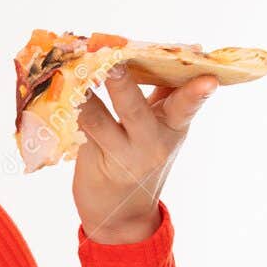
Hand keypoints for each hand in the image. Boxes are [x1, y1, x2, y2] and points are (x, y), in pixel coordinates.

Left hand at [72, 65, 218, 243]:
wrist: (123, 215)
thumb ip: (165, 94)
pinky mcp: (93, 162)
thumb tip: (174, 51)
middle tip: (112, 63)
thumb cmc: (141, 159)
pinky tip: (57, 94)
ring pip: (98, 120)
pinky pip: (78, 131)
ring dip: (82, 96)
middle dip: (122, 85)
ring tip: (71, 73)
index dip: (196, 93)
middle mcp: (150, 143)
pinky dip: (67, 110)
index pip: (186, 106)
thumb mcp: (161, 129)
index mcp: (172, 128)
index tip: (209, 79)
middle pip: (135, 110)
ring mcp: (121, 155)